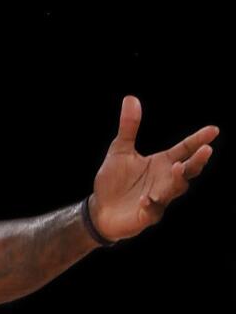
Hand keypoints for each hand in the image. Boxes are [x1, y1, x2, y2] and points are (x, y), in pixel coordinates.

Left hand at [91, 95, 218, 241]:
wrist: (100, 209)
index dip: (198, 140)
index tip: (213, 130)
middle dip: (197, 161)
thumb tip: (130, 98)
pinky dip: (150, 205)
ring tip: (177, 167)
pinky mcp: (146, 215)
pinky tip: (145, 199)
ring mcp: (159, 198)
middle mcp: (165, 180)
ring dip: (177, 180)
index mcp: (163, 163)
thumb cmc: (114, 180)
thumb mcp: (120, 150)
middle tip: (206, 150)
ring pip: (175, 189)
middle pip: (188, 170)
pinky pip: (152, 211)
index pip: (185, 149)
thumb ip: (129, 127)